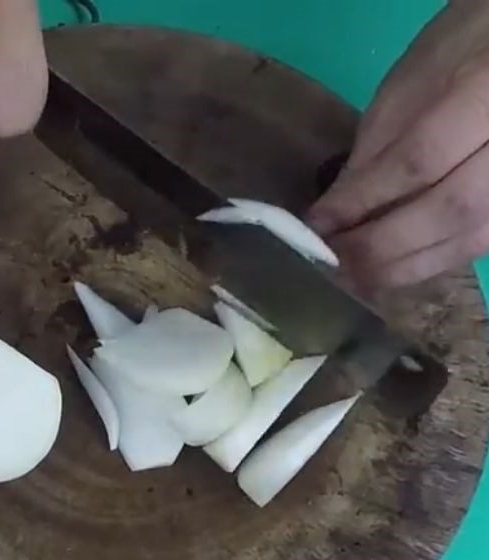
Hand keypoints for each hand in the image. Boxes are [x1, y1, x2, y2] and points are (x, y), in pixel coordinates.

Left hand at [307, 2, 488, 288]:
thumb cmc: (460, 51)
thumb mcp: (410, 84)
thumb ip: (375, 150)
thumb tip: (333, 212)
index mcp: (486, 94)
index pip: (419, 161)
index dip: (363, 201)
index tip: (316, 226)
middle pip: (450, 210)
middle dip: (381, 246)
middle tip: (331, 263)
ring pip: (469, 237)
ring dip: (405, 266)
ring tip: (354, 278)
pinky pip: (478, 244)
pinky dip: (431, 261)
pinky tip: (393, 270)